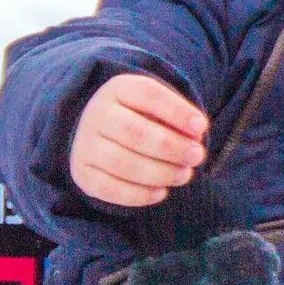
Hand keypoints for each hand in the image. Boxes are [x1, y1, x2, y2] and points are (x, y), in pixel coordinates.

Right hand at [69, 72, 209, 206]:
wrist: (101, 131)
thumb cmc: (142, 117)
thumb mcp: (158, 107)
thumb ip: (177, 118)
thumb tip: (195, 137)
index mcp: (118, 89)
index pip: (149, 95)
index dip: (177, 111)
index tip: (201, 127)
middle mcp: (97, 114)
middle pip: (135, 132)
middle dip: (172, 147)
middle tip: (197, 156)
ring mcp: (85, 145)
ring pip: (123, 163)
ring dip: (160, 173)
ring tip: (184, 175)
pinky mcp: (82, 173)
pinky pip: (110, 189)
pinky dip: (139, 194)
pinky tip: (161, 192)